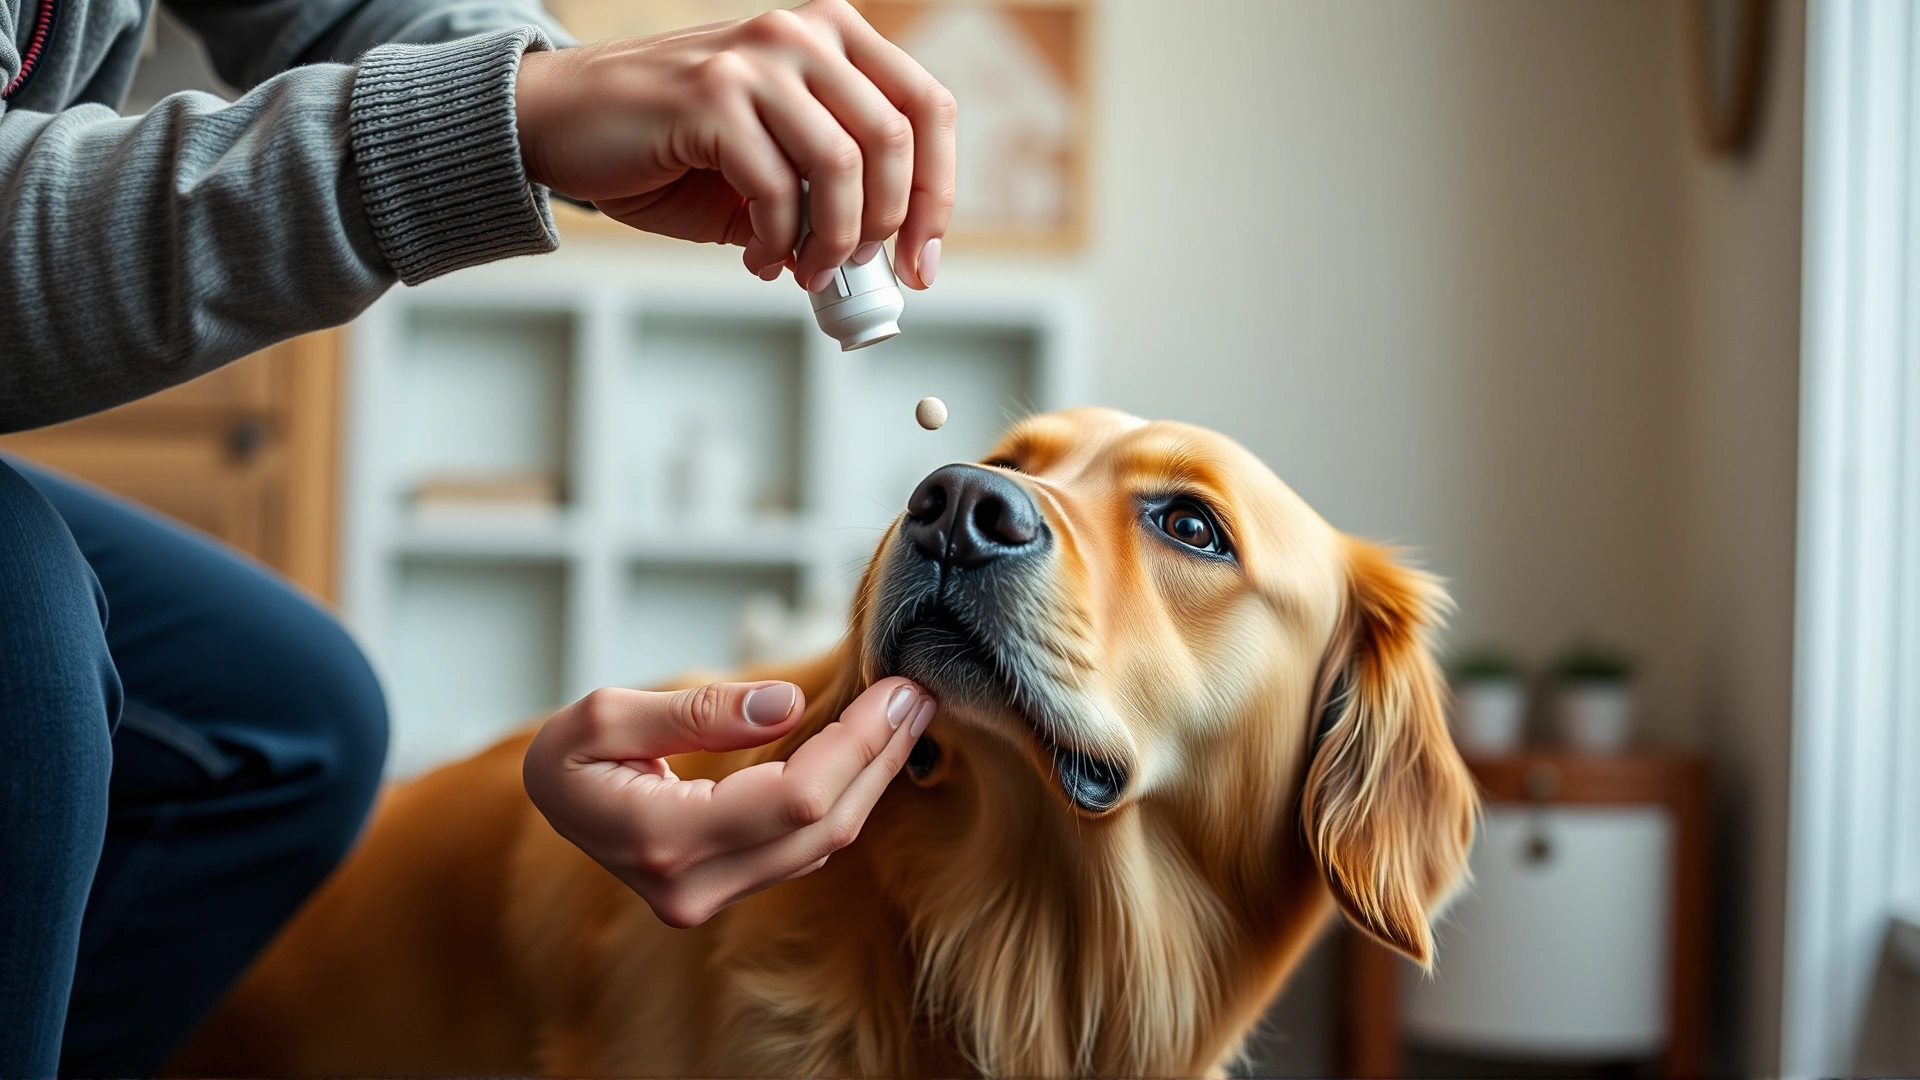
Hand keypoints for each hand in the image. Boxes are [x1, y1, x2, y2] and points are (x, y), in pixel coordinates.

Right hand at [513, 0, 954, 289]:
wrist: (565, 123)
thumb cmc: (669, 145)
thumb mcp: (772, 160)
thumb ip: (830, 189)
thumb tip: (885, 257)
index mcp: (832, 38)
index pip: (925, 108)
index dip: (936, 193)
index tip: (922, 260)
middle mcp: (802, 35)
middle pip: (895, 139)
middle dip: (888, 226)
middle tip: (860, 274)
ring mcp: (756, 59)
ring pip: (844, 165)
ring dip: (833, 240)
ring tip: (805, 272)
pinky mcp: (712, 97)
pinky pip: (777, 188)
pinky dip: (779, 242)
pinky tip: (760, 258)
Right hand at [522, 677, 936, 927]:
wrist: (547, 809)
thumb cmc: (569, 758)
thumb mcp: (605, 715)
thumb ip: (696, 712)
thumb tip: (784, 706)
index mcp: (660, 841)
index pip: (793, 799)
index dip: (855, 744)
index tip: (896, 688)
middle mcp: (692, 888)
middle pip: (822, 828)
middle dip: (879, 758)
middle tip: (920, 694)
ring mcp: (711, 899)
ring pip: (822, 845)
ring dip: (871, 778)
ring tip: (905, 715)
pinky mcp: (727, 890)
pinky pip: (804, 847)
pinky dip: (844, 796)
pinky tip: (867, 751)